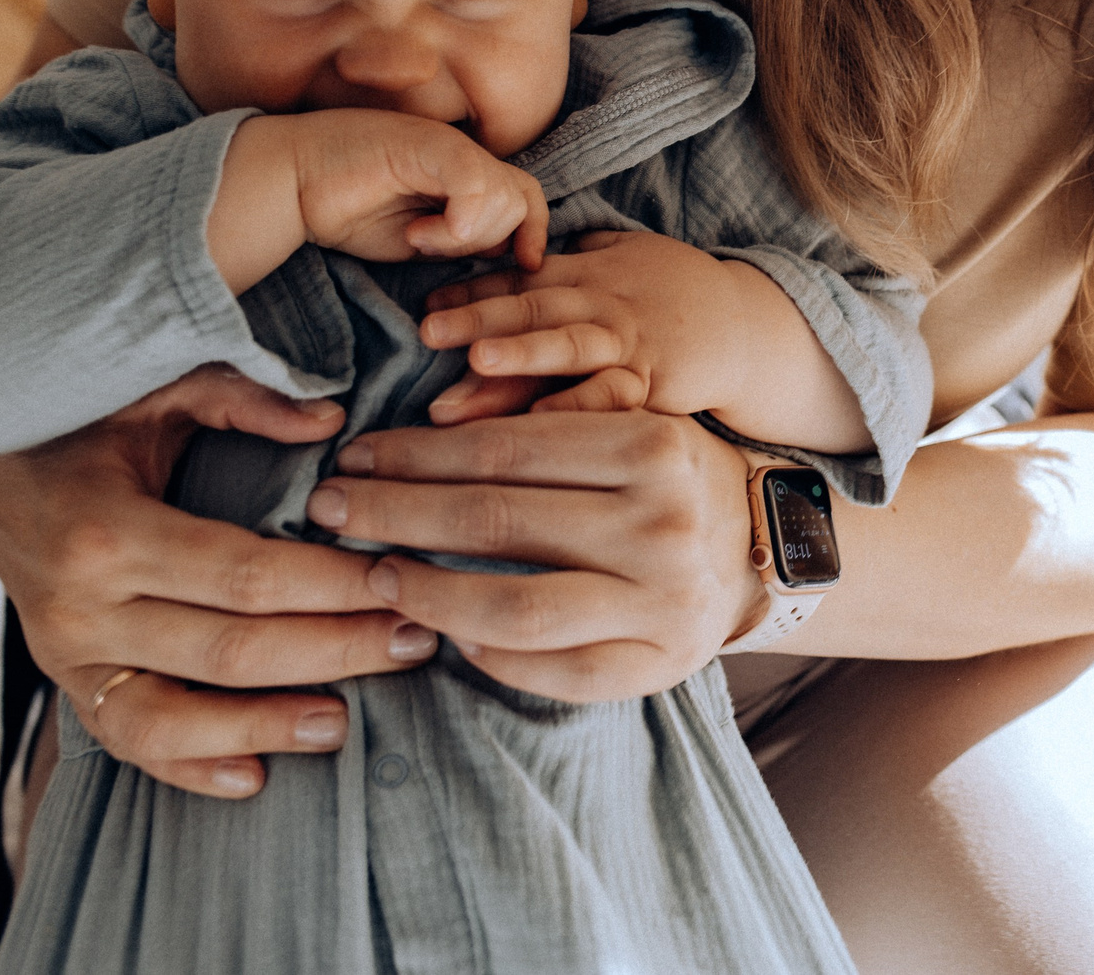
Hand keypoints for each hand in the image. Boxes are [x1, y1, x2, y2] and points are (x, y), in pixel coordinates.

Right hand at [0, 364, 442, 799]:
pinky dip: (188, 766)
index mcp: (108, 530)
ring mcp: (66, 653)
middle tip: (415, 642)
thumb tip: (333, 422)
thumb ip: (243, 400)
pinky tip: (254, 777)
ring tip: (344, 722)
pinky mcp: (64, 679)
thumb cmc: (84, 415)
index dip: (333, 585)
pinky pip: (125, 740)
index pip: (246, 576)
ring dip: (265, 724)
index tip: (405, 579)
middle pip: (230, 649)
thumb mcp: (155, 387)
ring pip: (175, 715)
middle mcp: (80, 605)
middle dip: (334, 649)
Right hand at [215, 110, 546, 292]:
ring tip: (415, 236)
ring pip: (501, 197)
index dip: (534, 232)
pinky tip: (418, 233)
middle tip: (430, 246)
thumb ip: (460, 240)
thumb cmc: (348, 210)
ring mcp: (444, 146)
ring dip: (461, 234)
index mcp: (465, 177)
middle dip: (488, 240)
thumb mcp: (418, 238)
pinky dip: (459, 217)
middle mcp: (462, 157)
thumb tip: (502, 252)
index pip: (527, 197)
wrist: (291, 182)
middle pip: (520, 201)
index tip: (525, 265)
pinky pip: (473, 178)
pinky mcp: (423, 143)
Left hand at [308, 409, 766, 700]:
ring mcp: (659, 602)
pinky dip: (486, 655)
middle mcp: (660, 523)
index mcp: (650, 446)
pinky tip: (443, 634)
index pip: (504, 448)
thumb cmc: (670, 479)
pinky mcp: (653, 666)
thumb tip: (422, 434)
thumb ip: (551, 423)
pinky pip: (549, 671)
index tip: (354, 455)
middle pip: (494, 521)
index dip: (414, 454)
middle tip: (329, 509)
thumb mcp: (630, 424)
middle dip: (394, 513)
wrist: (764, 551)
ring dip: (425, 593)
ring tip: (374, 577)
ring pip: (512, 607)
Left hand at [419, 231, 743, 420]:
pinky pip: (613, 394)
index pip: (522, 277)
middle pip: (536, 306)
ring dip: (523, 355)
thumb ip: (568, 258)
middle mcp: (603, 304)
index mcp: (588, 273)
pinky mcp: (656, 381)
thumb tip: (505, 255)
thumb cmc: (674, 291)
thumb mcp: (623, 254)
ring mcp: (630, 344)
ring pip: (570, 346)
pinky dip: (580, 407)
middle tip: (428, 329)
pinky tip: (543, 421)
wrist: (746, 325)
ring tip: (476, 362)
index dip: (473, 287)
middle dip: (480, 317)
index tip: (426, 300)